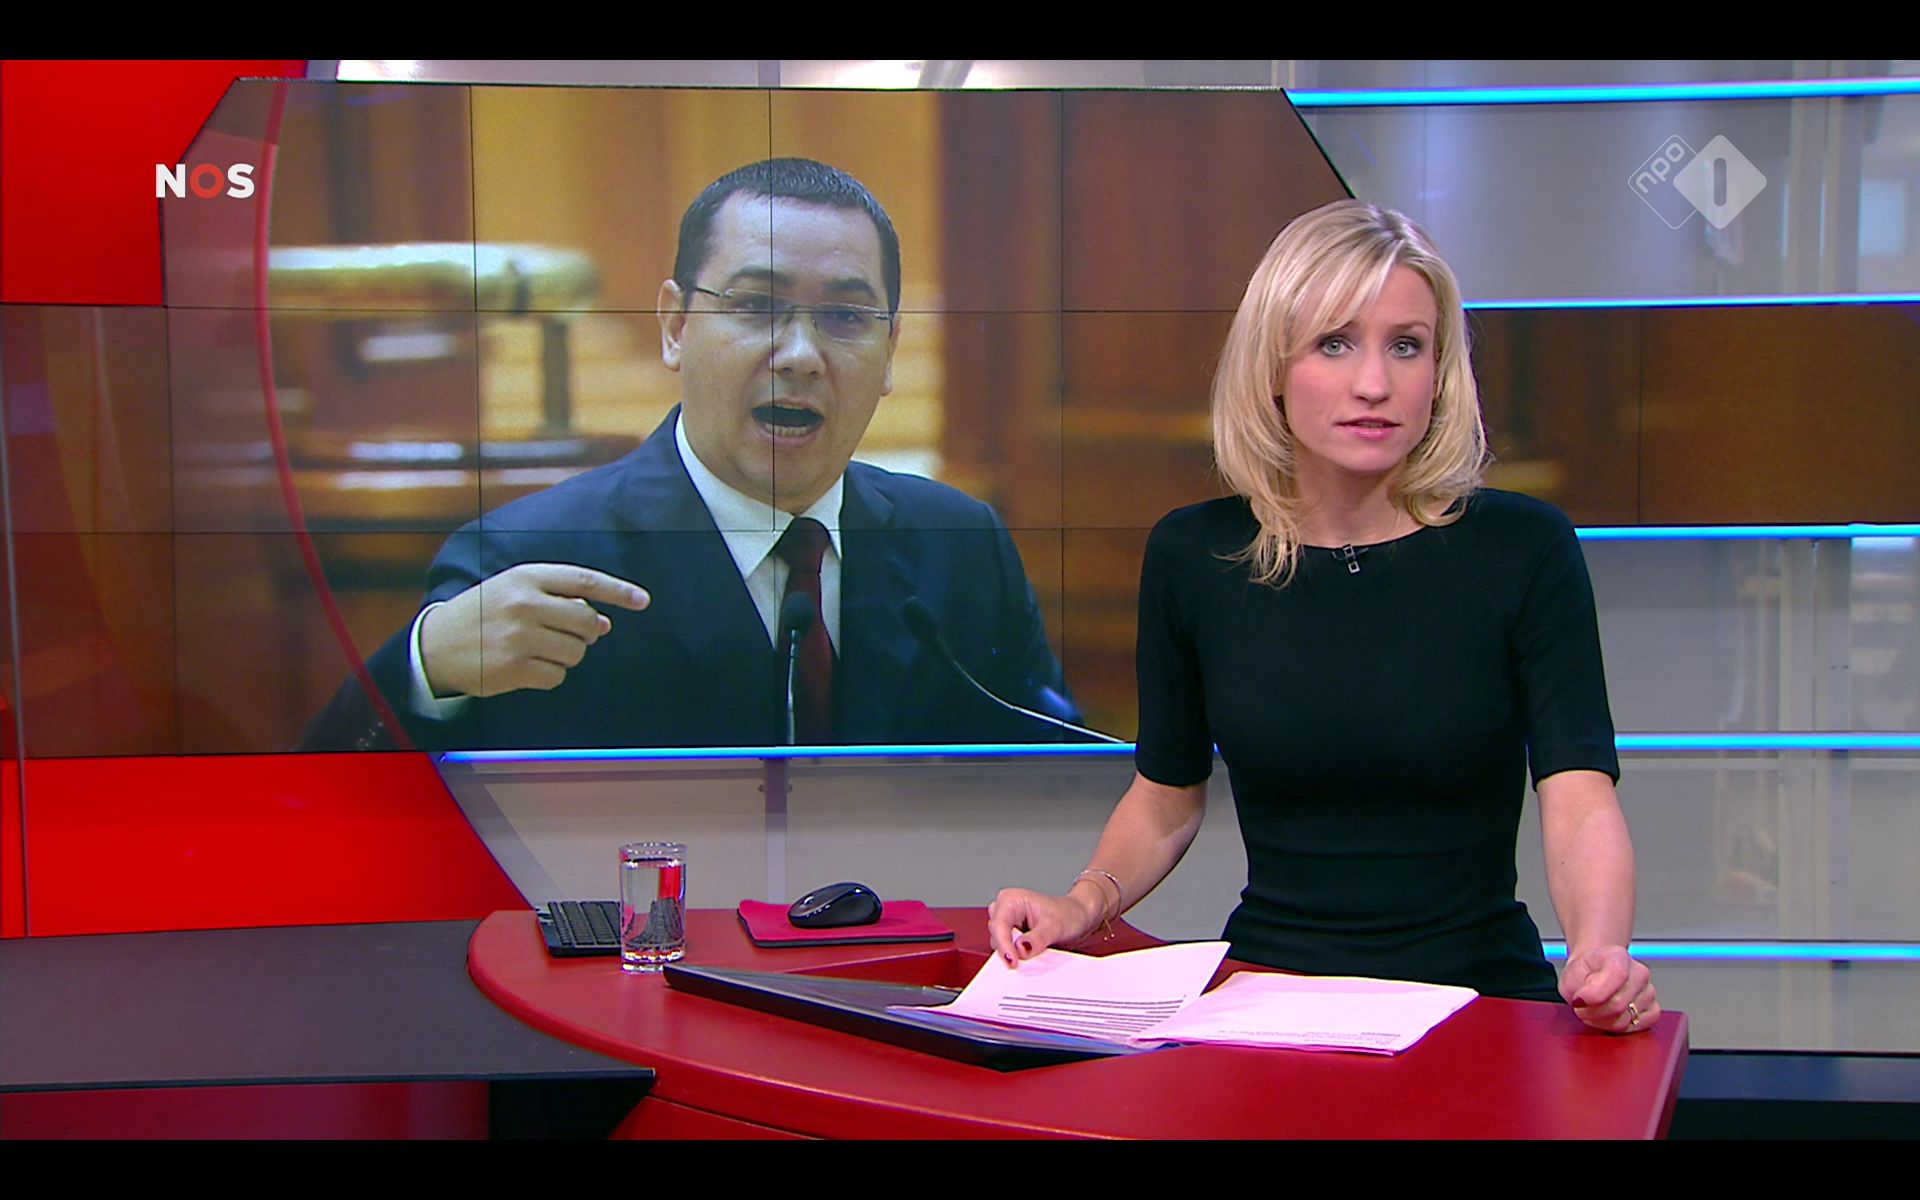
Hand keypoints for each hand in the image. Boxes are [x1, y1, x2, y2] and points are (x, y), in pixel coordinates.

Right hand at [419, 563, 649, 697]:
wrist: (435, 645)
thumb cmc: (482, 613)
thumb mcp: (513, 589)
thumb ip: (558, 598)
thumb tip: (605, 623)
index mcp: (526, 577)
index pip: (585, 580)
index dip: (618, 591)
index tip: (643, 600)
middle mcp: (524, 604)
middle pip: (587, 621)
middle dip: (588, 632)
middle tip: (571, 634)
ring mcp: (518, 637)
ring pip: (577, 652)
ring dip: (568, 655)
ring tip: (541, 649)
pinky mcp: (513, 668)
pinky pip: (558, 676)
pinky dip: (551, 674)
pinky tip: (528, 666)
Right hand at [986, 885, 1102, 966]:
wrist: (1078, 918)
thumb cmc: (1068, 914)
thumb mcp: (1055, 927)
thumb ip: (1037, 938)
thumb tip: (1020, 949)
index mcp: (1011, 899)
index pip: (998, 925)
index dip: (1004, 945)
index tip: (1013, 961)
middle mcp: (1005, 909)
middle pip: (996, 935)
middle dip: (1008, 950)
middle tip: (1022, 963)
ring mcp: (1007, 923)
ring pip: (999, 944)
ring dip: (1012, 953)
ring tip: (1032, 956)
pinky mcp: (1011, 935)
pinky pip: (1006, 949)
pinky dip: (1016, 956)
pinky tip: (1028, 958)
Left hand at [1559, 945, 1658, 1033]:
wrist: (1595, 971)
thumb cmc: (1585, 972)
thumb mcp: (1570, 974)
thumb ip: (1574, 986)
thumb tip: (1582, 1002)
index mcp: (1618, 957)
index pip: (1615, 976)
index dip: (1593, 995)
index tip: (1578, 1000)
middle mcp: (1639, 973)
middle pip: (1617, 1004)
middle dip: (1593, 1012)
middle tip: (1583, 1007)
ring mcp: (1649, 992)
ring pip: (1624, 1020)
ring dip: (1602, 1021)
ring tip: (1594, 1010)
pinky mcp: (1653, 1010)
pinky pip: (1636, 1028)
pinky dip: (1617, 1027)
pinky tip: (1609, 1017)